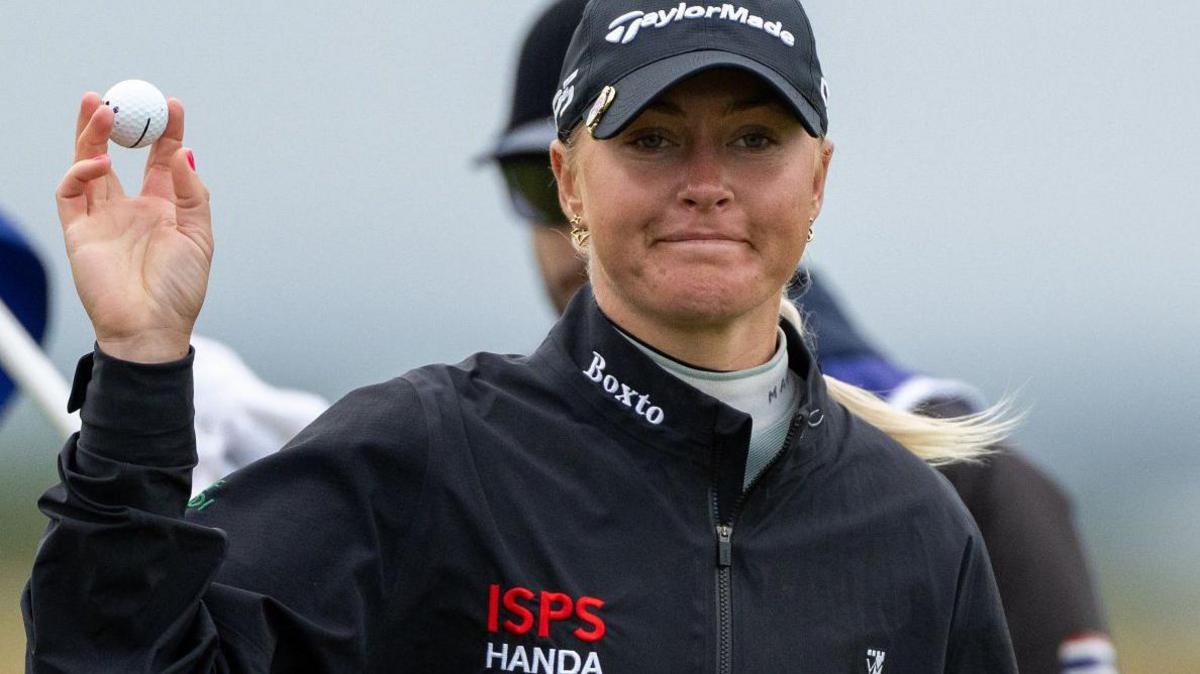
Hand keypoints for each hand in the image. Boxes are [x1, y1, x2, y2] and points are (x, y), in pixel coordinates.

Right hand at [55, 92, 212, 362]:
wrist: (151, 328)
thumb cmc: (181, 289)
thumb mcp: (199, 236)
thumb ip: (191, 193)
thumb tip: (182, 151)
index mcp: (163, 209)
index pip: (159, 159)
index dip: (164, 131)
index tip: (171, 104)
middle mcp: (130, 208)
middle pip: (116, 154)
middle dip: (115, 123)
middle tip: (118, 96)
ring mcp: (102, 218)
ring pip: (86, 164)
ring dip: (90, 135)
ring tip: (101, 110)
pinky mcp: (78, 232)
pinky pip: (70, 192)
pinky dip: (80, 172)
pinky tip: (98, 163)